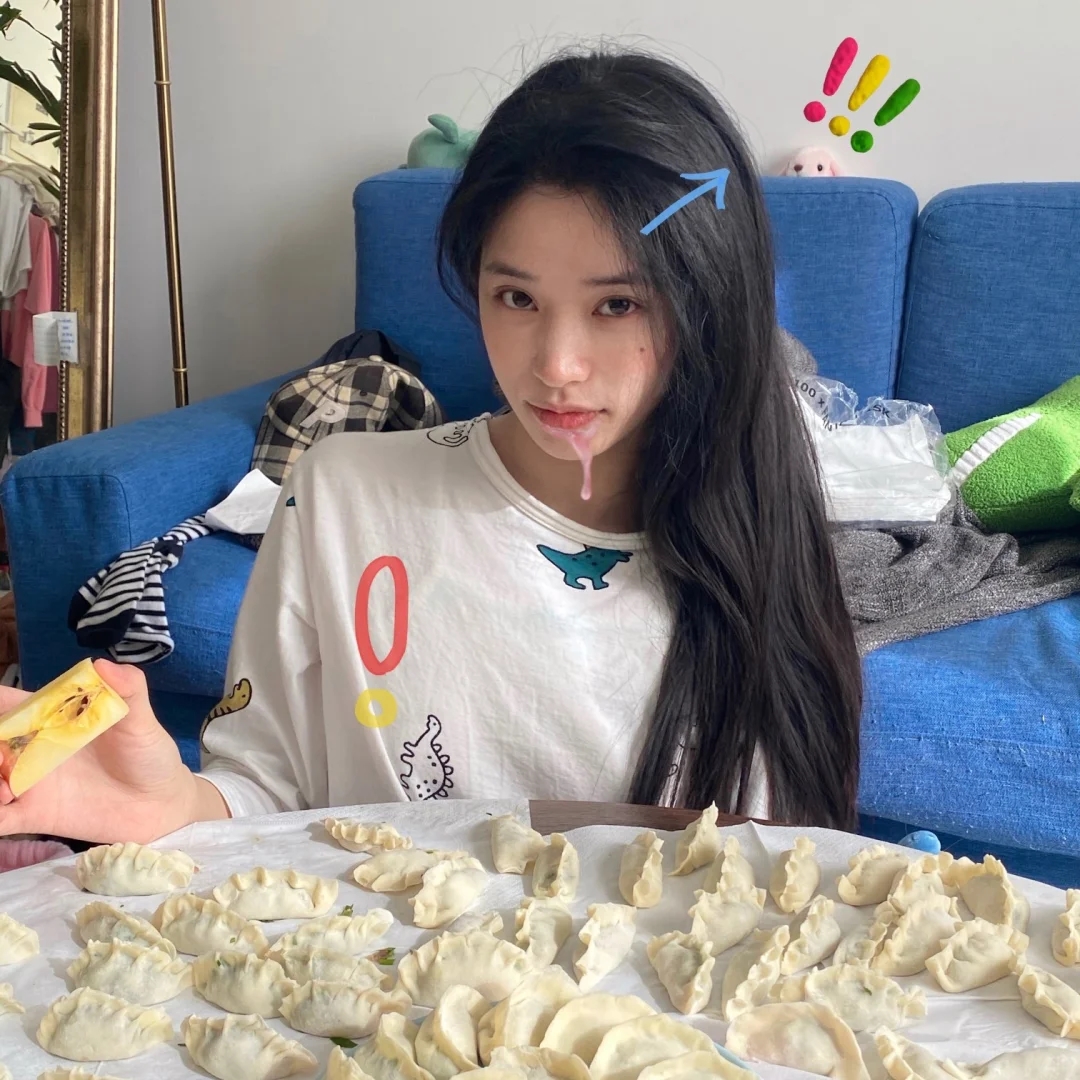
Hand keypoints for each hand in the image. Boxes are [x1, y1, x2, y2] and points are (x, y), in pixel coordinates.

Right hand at [0, 659, 227, 843]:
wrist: (161, 805)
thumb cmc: (149, 756)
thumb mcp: (143, 722)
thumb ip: (128, 691)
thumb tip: (103, 664)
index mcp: (54, 719)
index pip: (12, 704)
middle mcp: (34, 749)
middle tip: (2, 759)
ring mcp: (30, 782)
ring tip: (5, 792)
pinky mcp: (32, 814)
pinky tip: (2, 811)